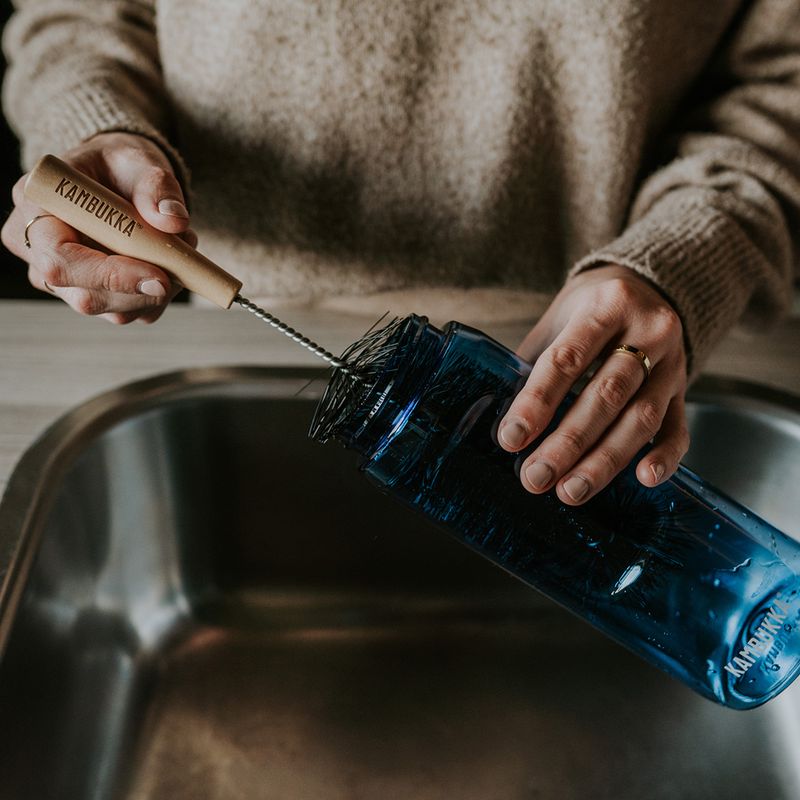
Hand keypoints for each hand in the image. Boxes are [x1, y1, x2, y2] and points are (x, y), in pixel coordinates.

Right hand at [1, 131, 195, 323]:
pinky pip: (136, 313)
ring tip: (179, 247)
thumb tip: (173, 219)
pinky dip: (163, 294)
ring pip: (116, 311)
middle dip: (143, 290)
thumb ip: (155, 186)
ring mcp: (67, 284)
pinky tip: (170, 264)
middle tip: (182, 263)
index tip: (158, 276)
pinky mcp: (99, 299)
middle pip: (86, 297)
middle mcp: (41, 254)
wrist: (122, 182)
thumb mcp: (137, 160)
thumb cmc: (120, 167)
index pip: (59, 259)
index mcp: (36, 209)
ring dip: (160, 289)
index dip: (108, 275)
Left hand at [497, 264, 689, 504]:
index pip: (567, 359)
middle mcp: (648, 331)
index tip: (511, 438)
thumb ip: (535, 363)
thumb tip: (507, 422)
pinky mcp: (685, 390)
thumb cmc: (590, 309)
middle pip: (606, 394)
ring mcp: (673, 363)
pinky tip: (643, 479)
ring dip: (604, 461)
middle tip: (536, 476)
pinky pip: (679, 428)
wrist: (649, 288)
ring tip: (570, 491)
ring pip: (641, 417)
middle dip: (568, 442)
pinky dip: (664, 457)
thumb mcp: (559, 319)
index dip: (538, 402)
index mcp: (607, 305)